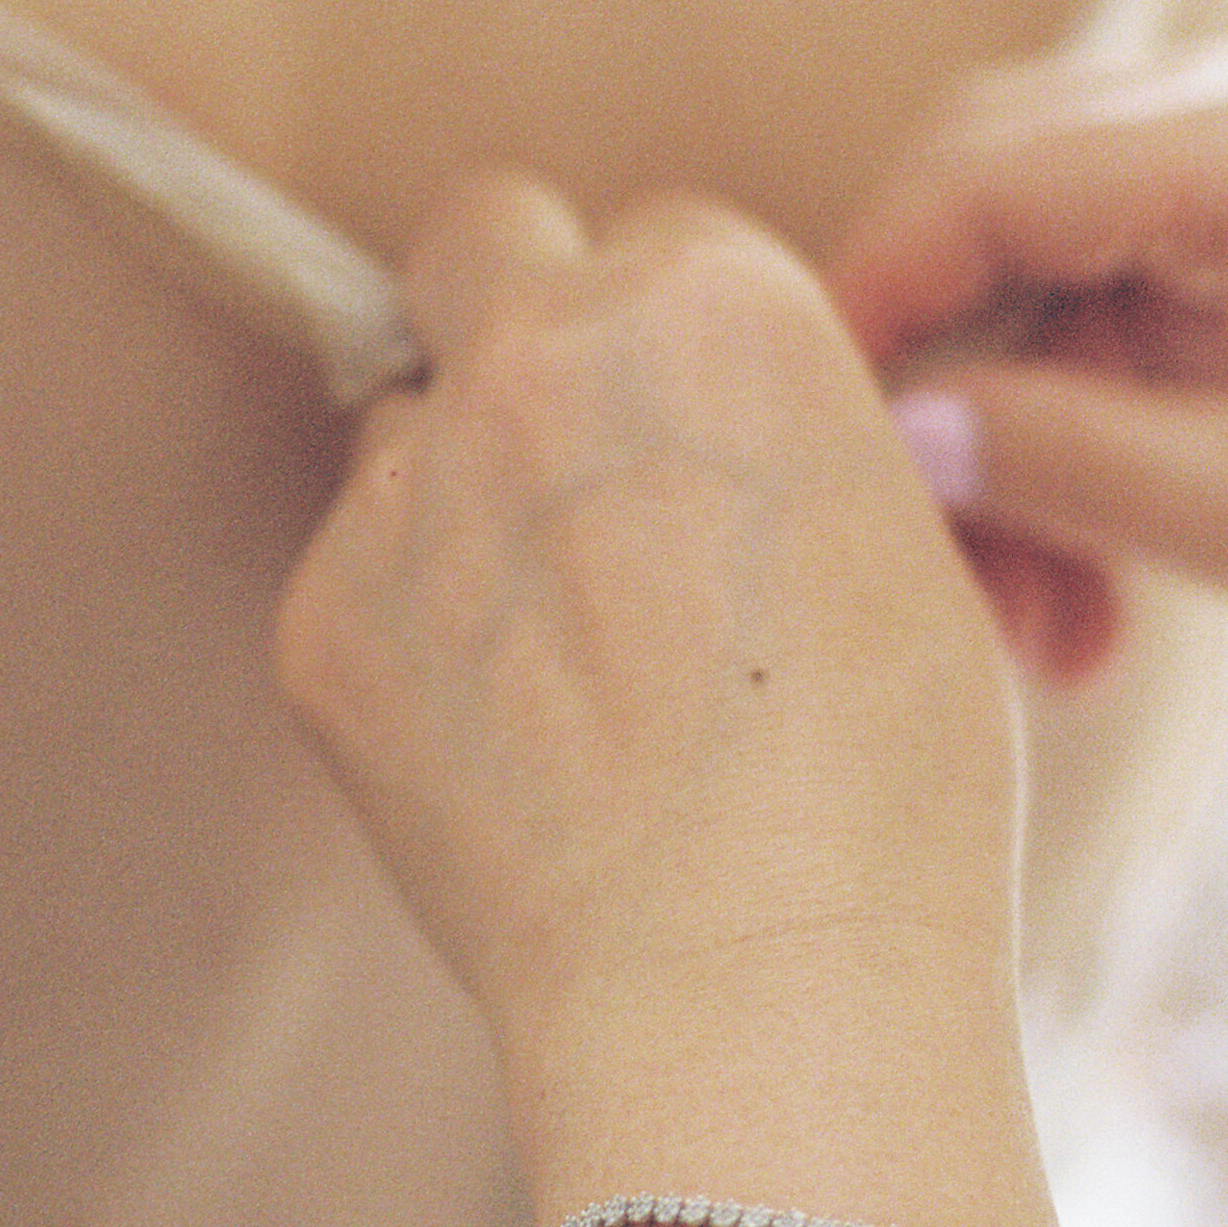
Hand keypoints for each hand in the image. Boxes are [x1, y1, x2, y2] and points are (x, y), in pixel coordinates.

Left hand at [274, 177, 1027, 1207]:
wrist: (755, 991)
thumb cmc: (883, 797)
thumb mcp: (908, 551)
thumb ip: (779, 438)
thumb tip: (712, 440)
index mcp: (717, 306)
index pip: (662, 234)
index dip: (680, 335)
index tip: (695, 426)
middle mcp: (540, 356)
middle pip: (483, 237)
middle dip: (518, 308)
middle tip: (571, 444)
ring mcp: (411, 485)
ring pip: (406, 423)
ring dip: (461, 491)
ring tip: (560, 654)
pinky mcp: (319, 617)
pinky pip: (354, 576)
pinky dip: (411, 636)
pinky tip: (505, 747)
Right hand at [831, 31, 1227, 657]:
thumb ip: (1065, 463)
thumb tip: (889, 437)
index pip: (981, 175)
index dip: (869, 302)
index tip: (807, 445)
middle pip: (987, 201)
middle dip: (936, 383)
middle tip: (928, 562)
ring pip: (1037, 273)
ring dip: (1010, 439)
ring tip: (1043, 630)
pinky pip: (1110, 315)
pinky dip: (1079, 440)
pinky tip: (1096, 592)